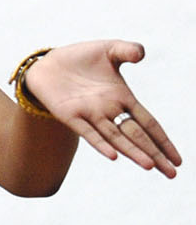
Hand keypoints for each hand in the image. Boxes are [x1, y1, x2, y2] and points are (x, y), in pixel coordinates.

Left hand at [23, 40, 181, 177]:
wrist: (47, 63)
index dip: (163, 140)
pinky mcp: (69, 115)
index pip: (148, 124)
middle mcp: (109, 111)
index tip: (177, 160)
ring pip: (115, 137)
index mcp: (122, 99)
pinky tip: (114, 155)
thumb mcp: (108, 50)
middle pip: (137, 136)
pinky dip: (100, 144)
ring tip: (150, 166)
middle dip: (154, 154)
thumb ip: (127, 50)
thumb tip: (140, 54)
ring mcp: (90, 115)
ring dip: (133, 151)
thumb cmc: (80, 58)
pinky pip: (88, 132)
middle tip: (172, 174)